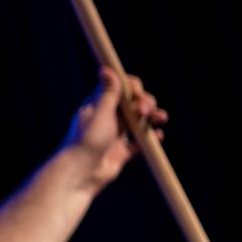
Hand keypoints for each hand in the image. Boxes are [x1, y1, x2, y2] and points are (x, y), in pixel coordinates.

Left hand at [62, 67, 167, 188]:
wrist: (81, 173)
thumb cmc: (87, 140)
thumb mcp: (100, 113)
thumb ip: (108, 93)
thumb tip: (105, 68)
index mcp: (98, 106)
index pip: (120, 89)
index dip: (132, 88)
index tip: (137, 93)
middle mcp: (107, 118)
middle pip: (132, 104)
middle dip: (144, 103)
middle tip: (146, 110)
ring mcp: (114, 135)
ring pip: (138, 122)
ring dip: (151, 117)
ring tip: (161, 118)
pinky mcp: (120, 151)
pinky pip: (139, 142)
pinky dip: (150, 138)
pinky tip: (158, 136)